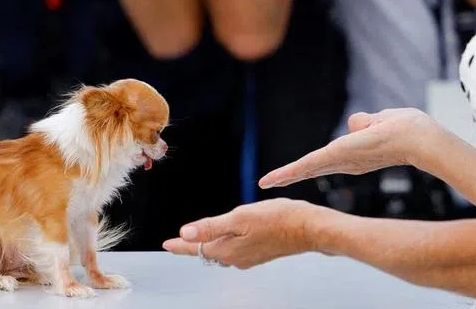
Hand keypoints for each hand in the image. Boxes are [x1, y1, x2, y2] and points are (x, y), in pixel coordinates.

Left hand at [162, 199, 319, 268]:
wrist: (309, 228)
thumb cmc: (277, 220)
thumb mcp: (239, 218)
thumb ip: (211, 227)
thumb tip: (185, 233)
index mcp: (228, 249)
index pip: (196, 248)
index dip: (180, 245)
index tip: (167, 244)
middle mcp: (236, 258)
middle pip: (207, 252)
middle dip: (192, 247)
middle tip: (177, 243)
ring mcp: (248, 257)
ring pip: (221, 252)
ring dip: (208, 245)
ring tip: (196, 240)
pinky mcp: (259, 253)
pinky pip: (234, 250)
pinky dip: (224, 243)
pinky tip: (224, 237)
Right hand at [259, 108, 437, 188]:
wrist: (419, 138)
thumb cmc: (408, 129)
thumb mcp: (381, 121)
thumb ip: (365, 122)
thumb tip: (355, 123)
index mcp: (356, 155)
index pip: (329, 162)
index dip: (312, 167)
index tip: (296, 172)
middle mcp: (346, 162)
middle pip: (312, 169)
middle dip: (291, 176)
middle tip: (270, 183)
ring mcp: (340, 161)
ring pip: (307, 169)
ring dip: (286, 176)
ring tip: (266, 182)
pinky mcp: (335, 158)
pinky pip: (308, 165)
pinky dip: (290, 172)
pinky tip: (273, 179)